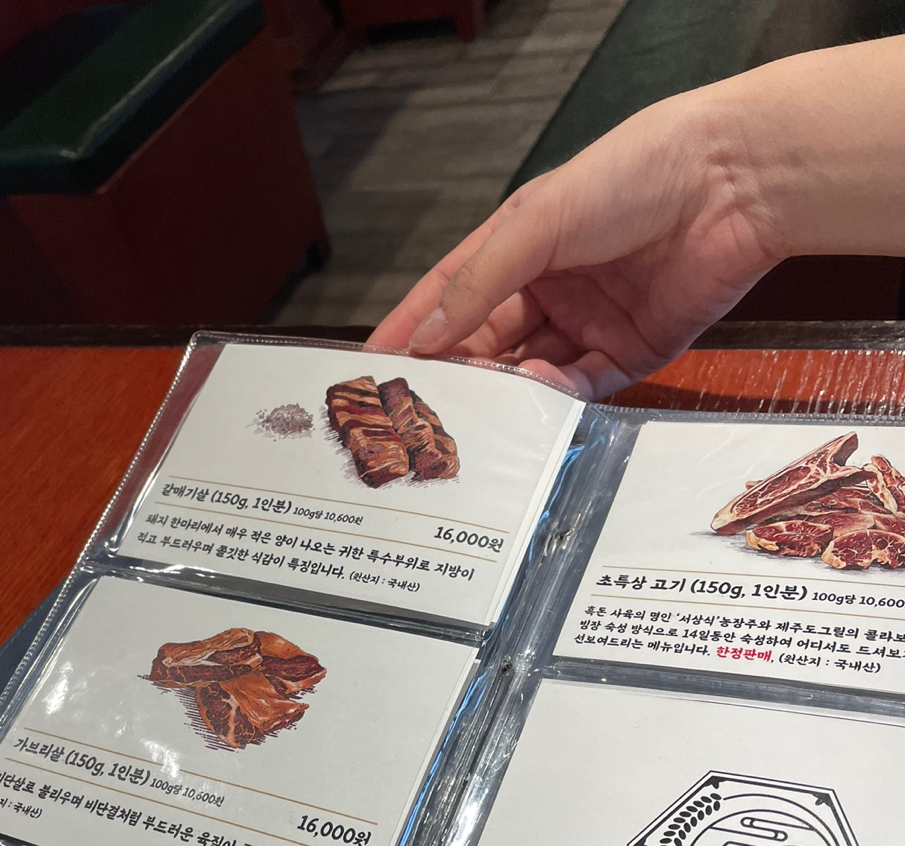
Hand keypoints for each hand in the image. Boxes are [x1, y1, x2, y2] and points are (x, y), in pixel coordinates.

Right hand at [368, 86, 780, 398]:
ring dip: (506, 391)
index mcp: (519, 244)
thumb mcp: (538, 220)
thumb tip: (427, 335)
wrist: (732, 183)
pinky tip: (539, 391)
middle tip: (424, 406)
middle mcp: (549, 286)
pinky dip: (558, 394)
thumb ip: (480, 282)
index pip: (451, 294)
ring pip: (531, 372)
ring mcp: (589, 322)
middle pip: (487, 342)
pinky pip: (583, 386)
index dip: (413, 327)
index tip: (374, 365)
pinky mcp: (632, 352)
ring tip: (480, 408)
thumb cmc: (634, 173)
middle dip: (458, 372)